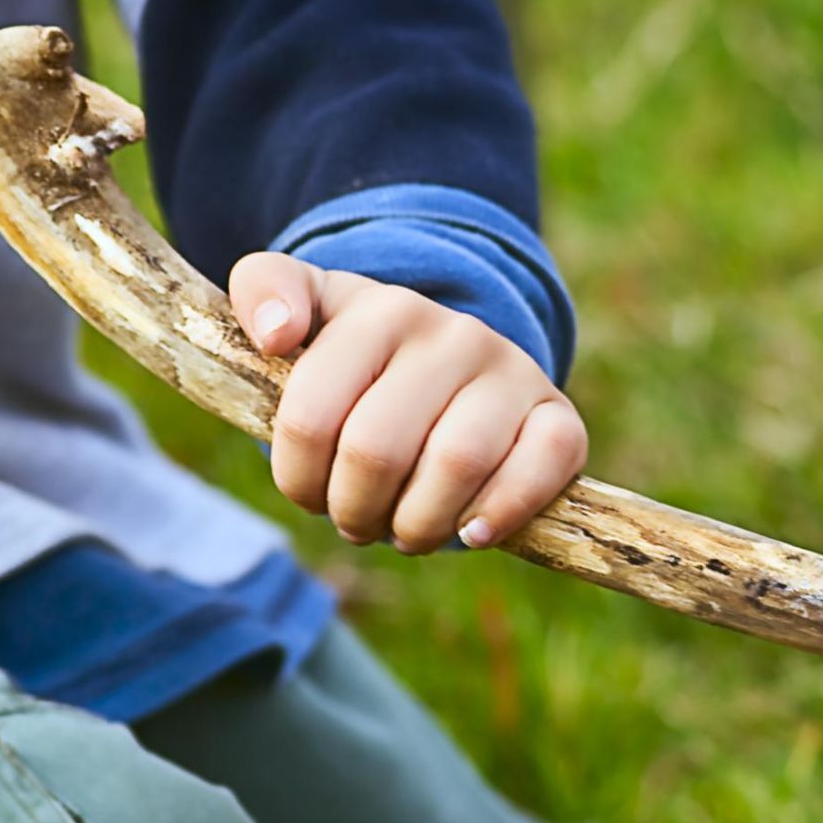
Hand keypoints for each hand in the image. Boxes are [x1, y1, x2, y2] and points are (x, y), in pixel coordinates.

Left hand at [228, 252, 586, 553]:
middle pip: (376, 451)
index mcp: (381, 311)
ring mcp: (512, 372)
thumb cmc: (365, 358)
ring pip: (455, 465)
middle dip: (353, 510)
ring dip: (417, 525)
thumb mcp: (311, 311)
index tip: (308, 488)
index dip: (298, 478)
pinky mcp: (557, 416)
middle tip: (355, 520)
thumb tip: (277, 336)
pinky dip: (500, 513)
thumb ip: (264, 289)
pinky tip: (470, 532)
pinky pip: (541, 468)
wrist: (456, 364)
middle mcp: (453, 333)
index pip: (310, 418)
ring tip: (404, 529)